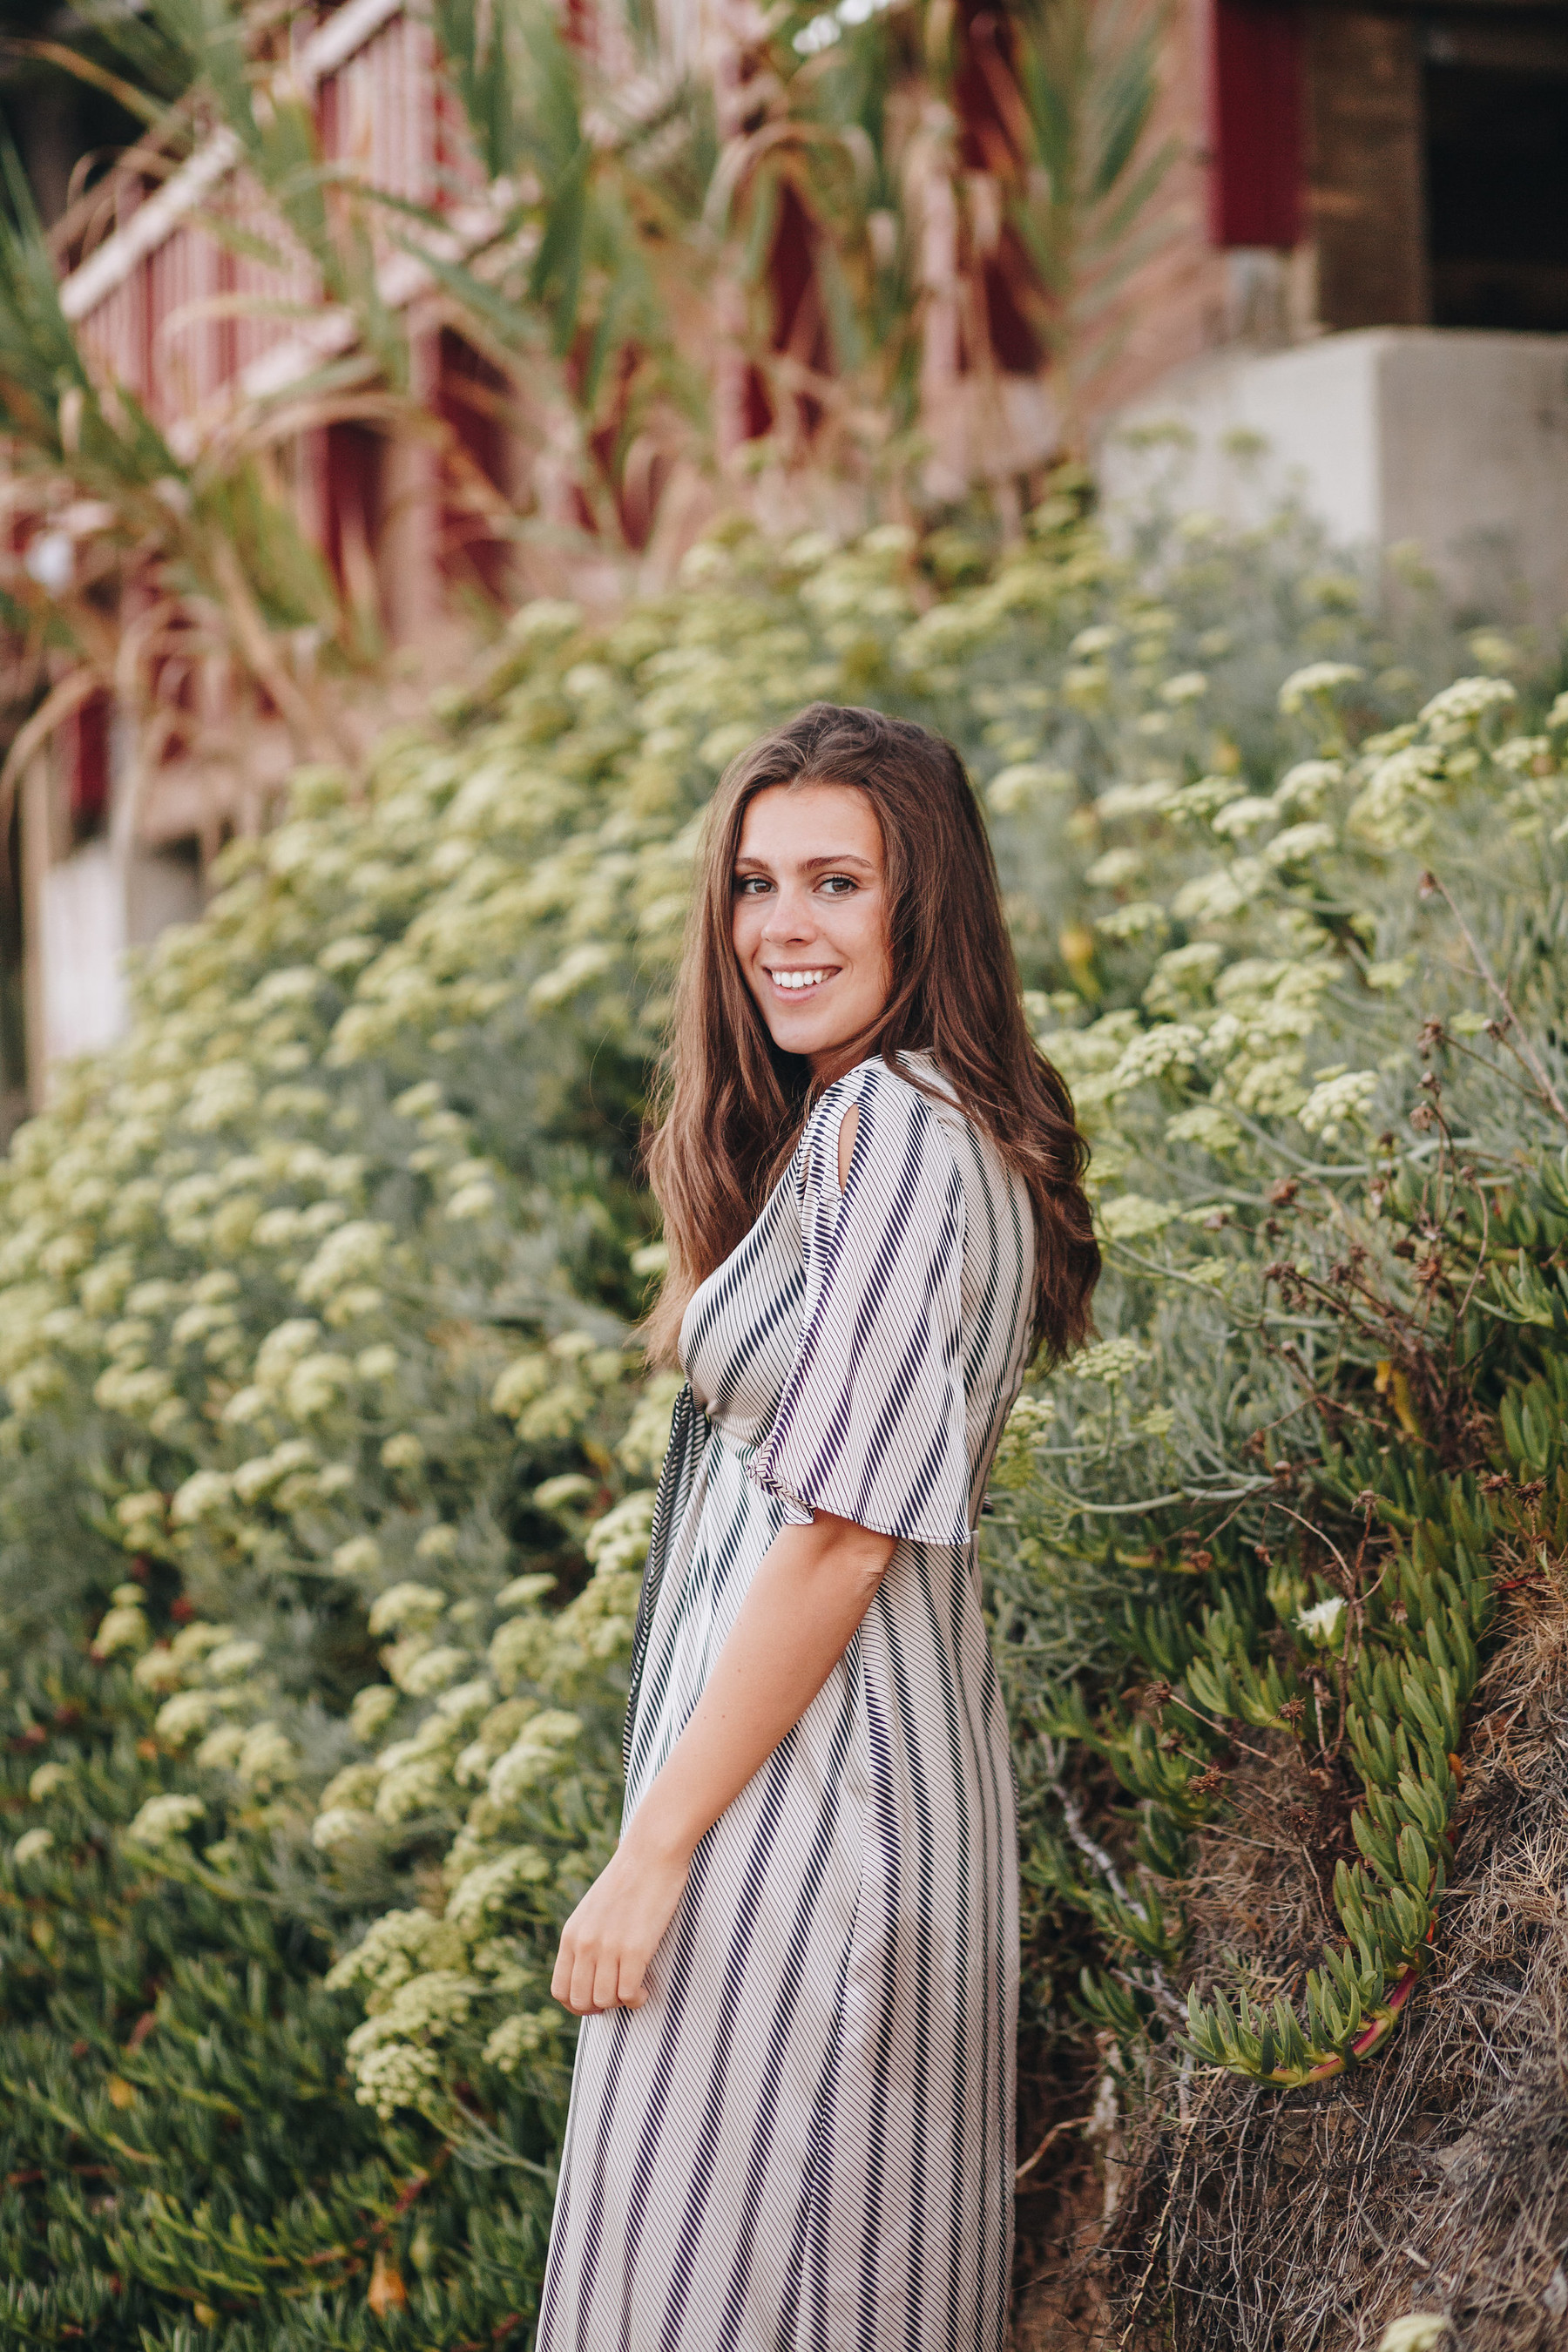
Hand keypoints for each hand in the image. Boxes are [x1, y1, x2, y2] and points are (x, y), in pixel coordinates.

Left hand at [551, 1829, 689, 2015]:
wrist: (651, 1852)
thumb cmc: (628, 1879)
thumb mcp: (593, 1909)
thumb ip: (586, 1938)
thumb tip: (589, 1974)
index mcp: (571, 1934)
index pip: (560, 1990)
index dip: (577, 2005)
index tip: (597, 2000)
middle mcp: (584, 1943)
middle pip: (581, 2001)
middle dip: (600, 2007)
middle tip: (618, 1996)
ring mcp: (608, 1947)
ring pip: (605, 2001)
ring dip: (621, 2003)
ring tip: (635, 1990)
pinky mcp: (635, 1948)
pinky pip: (628, 1994)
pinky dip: (637, 1999)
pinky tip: (645, 1989)